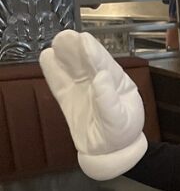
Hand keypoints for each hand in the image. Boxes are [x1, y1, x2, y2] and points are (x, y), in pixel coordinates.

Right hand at [39, 30, 147, 180]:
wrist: (109, 153)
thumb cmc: (120, 134)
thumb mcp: (120, 121)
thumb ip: (109, 100)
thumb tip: (101, 77)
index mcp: (119, 83)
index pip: (105, 65)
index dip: (94, 53)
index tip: (84, 40)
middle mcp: (100, 81)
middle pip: (87, 62)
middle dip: (77, 49)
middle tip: (66, 37)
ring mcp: (83, 88)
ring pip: (72, 69)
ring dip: (65, 56)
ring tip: (58, 43)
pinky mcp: (68, 98)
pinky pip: (59, 83)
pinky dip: (53, 71)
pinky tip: (47, 58)